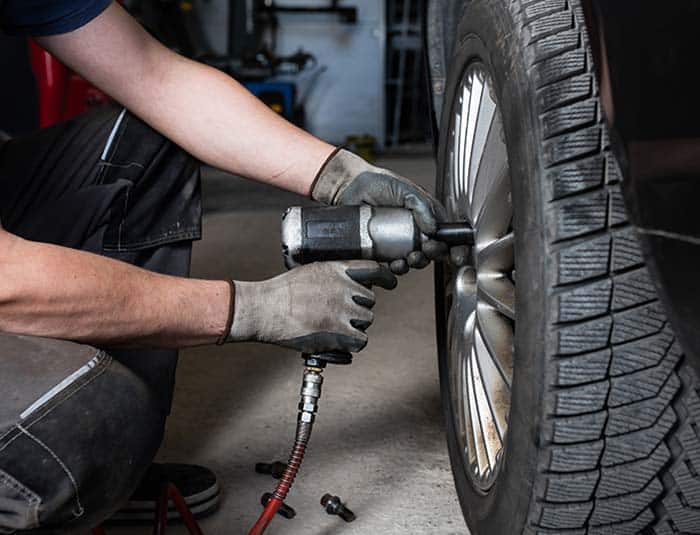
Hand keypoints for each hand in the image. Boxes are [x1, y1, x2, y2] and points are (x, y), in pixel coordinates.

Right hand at [227, 261, 396, 352]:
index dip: (386, 277)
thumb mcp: (309, 273)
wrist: (264, 309)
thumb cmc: (281, 293)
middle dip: (358, 308)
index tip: (390, 283)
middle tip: (338, 315)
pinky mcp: (338, 332)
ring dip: (354, 326)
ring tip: (332, 328)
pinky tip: (340, 342)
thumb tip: (345, 286)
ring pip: (366, 321)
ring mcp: (342, 310)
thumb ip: (331, 277)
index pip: (373, 270)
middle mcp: (344, 288)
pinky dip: (352, 344)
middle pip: (370, 301)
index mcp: (337, 270)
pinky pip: (361, 341)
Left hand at [311, 149, 447, 273]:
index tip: (456, 255)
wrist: (350, 188)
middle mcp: (415, 229)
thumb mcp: (405, 190)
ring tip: (410, 258)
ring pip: (416, 260)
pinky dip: (398, 267)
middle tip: (426, 249)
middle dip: (433, 255)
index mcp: (426, 215)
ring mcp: (400, 241)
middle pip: (433, 251)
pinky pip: (396, 265)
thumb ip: (422, 206)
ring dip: (416, 263)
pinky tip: (395, 263)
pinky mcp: (384, 250)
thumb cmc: (378, 183)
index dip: (454, 247)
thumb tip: (433, 228)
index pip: (446, 234)